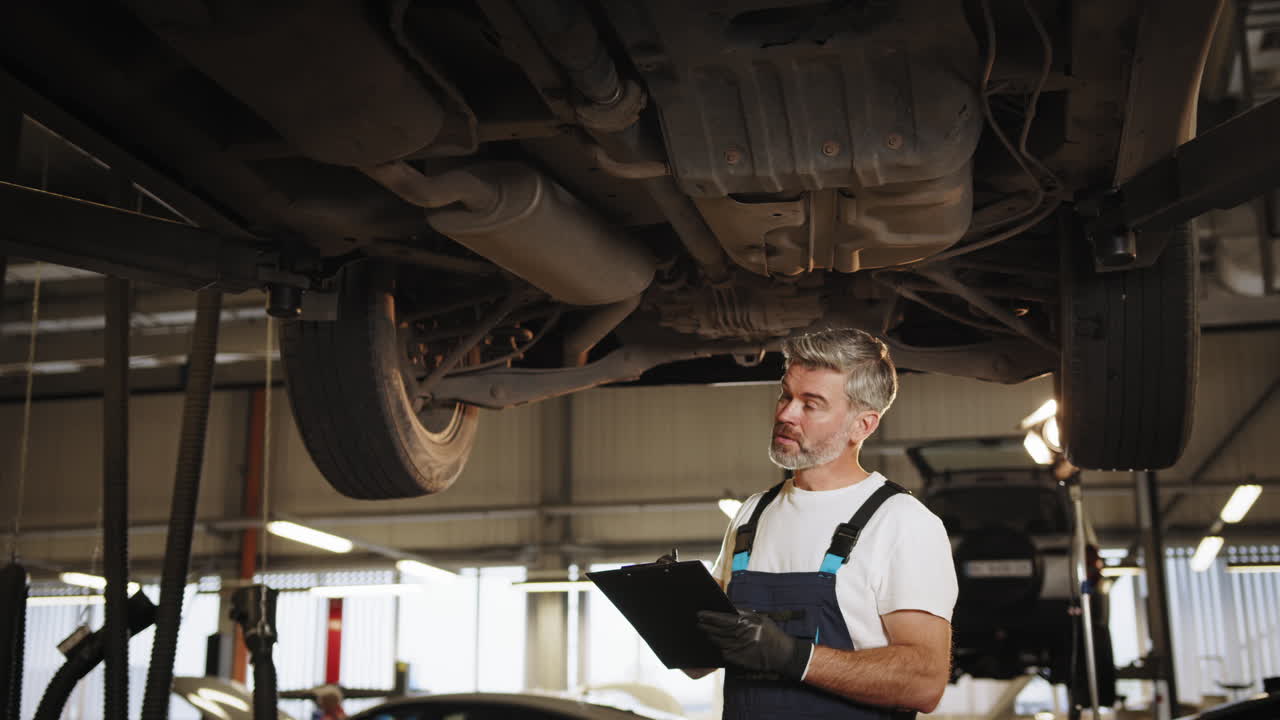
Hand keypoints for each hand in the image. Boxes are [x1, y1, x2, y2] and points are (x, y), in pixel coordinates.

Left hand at [696, 610, 812, 680]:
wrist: (782, 654)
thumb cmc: (771, 634)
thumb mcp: (760, 618)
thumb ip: (744, 613)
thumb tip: (729, 608)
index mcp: (746, 624)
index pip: (722, 619)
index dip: (710, 616)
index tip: (701, 614)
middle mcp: (740, 636)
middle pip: (718, 630)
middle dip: (706, 626)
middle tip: (699, 622)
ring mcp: (739, 649)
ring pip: (719, 642)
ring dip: (711, 636)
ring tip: (705, 631)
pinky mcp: (739, 659)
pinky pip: (724, 653)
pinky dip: (719, 648)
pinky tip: (716, 644)